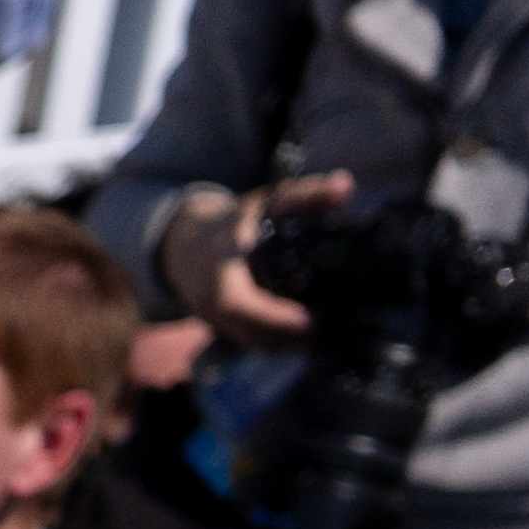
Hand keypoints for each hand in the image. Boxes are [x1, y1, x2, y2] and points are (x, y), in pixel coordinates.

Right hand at [163, 172, 353, 348]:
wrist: (184, 244)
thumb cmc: (230, 222)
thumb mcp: (265, 202)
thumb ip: (306, 194)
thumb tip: (345, 184)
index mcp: (218, 272)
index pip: (237, 304)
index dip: (273, 317)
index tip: (312, 320)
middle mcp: (210, 303)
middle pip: (252, 333)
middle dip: (293, 336)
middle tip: (333, 324)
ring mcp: (215, 321)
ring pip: (254, 342)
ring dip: (290, 343)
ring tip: (329, 330)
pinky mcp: (224, 330)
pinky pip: (253, 342)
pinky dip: (281, 342)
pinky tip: (310, 334)